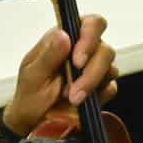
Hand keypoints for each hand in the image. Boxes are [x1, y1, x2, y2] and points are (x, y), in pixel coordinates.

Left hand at [3, 15, 118, 135]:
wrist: (34, 118)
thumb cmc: (31, 92)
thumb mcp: (33, 75)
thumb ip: (48, 56)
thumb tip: (63, 34)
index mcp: (66, 37)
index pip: (91, 23)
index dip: (90, 36)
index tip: (77, 60)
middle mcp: (84, 49)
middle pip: (105, 49)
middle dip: (91, 72)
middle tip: (73, 90)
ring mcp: (95, 67)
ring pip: (111, 69)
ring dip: (91, 85)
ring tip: (71, 99)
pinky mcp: (102, 86)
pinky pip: (110, 88)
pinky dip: (97, 96)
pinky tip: (80, 103)